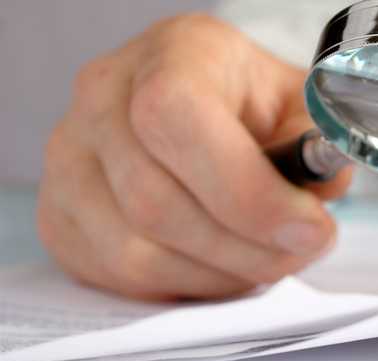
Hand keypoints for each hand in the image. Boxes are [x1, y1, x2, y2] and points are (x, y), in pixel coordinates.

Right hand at [37, 14, 351, 300]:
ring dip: (219, 274)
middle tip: (301, 251)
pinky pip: (117, 276)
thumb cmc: (249, 104)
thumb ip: (313, 147)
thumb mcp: (297, 103)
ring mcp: (70, 158)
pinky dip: (184, 285)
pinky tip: (222, 266)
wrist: (198, 104)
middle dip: (246, 247)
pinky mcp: (59, 214)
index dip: (248, 191)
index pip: (178, 118)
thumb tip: (310, 212)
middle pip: (156, 201)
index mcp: (171, 54)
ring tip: (265, 260)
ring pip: (136, 251)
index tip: (308, 226)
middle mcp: (102, 98)